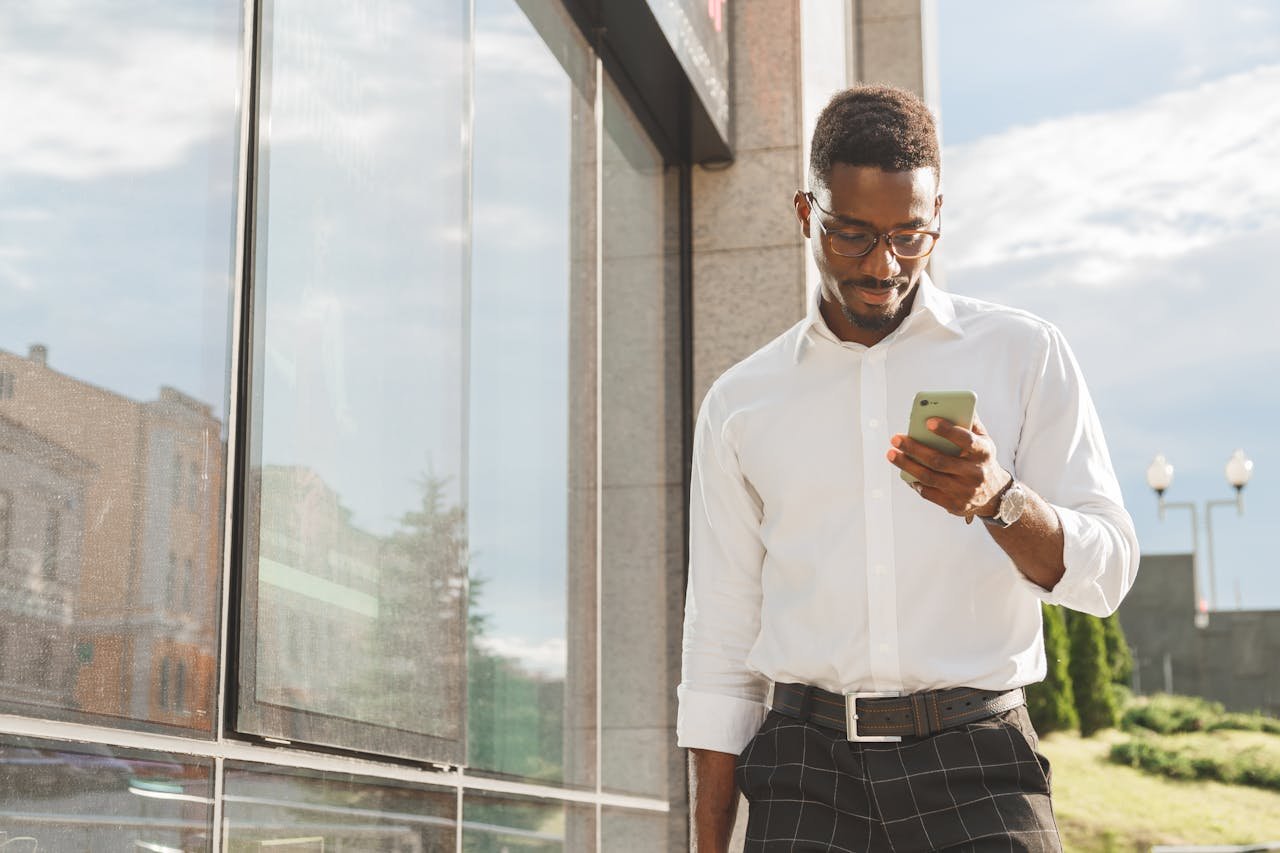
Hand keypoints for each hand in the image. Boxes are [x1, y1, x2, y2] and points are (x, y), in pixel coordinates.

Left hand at [886, 413, 1011, 520]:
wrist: (995, 494)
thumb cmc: (982, 460)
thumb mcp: (984, 440)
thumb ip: (970, 423)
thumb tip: (951, 405)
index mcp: (983, 452)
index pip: (965, 439)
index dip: (947, 430)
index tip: (928, 421)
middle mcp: (975, 473)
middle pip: (939, 460)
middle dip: (914, 449)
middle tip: (896, 439)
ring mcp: (965, 491)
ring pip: (929, 477)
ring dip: (907, 465)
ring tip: (891, 454)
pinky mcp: (955, 505)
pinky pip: (928, 493)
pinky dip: (914, 482)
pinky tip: (905, 472)